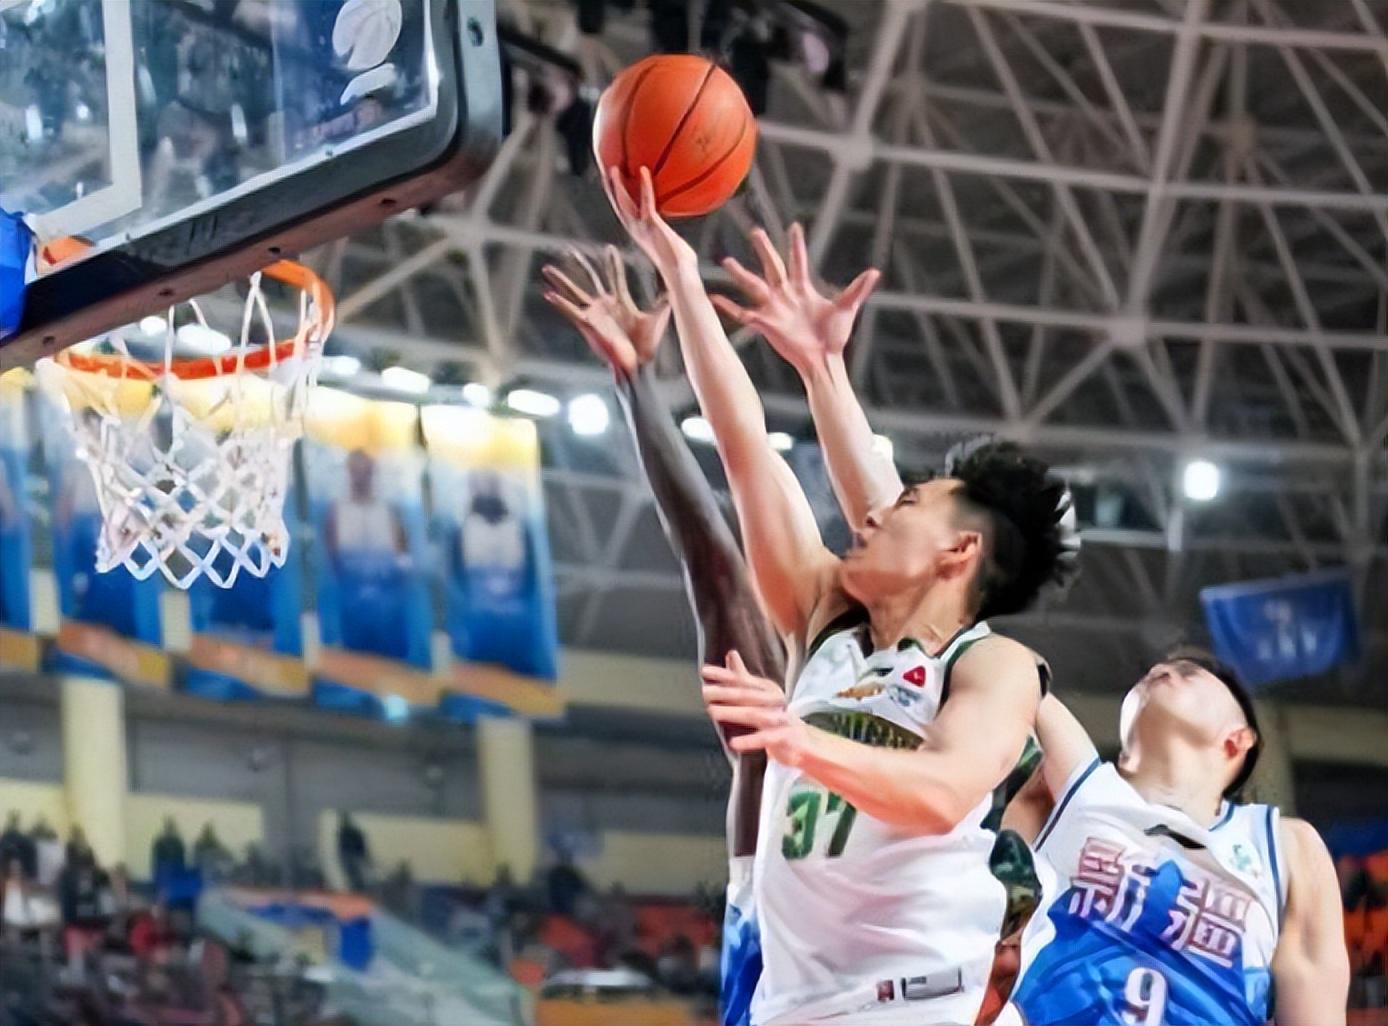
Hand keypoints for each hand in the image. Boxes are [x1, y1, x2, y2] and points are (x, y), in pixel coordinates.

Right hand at [542, 246, 669, 375]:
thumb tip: (676, 291)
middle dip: (581, 264)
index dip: (612, 263)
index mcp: (621, 302)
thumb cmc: (647, 345)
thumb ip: (664, 302)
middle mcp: (605, 305)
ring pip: (574, 291)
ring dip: (561, 280)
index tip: (609, 248)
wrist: (638, 364)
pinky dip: (559, 303)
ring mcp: (594, 314)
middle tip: (570, 250)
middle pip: (590, 278)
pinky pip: (571, 311)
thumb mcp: (658, 317)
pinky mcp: (588, 324)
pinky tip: (548, 294)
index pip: (614, 276)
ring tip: (547, 268)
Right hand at [601, 165, 697, 275]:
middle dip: (610, 189)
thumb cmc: (681, 261)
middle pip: (618, 206)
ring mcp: (642, 227)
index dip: (616, 198)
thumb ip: (667, 232)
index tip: (610, 184)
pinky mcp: (652, 224)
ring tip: (613, 168)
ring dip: (618, 186)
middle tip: (604, 171)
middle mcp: (636, 230)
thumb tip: (674, 230)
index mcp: (639, 233)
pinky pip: (646, 200)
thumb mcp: (670, 241)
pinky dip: (645, 185)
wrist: (681, 272)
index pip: (623, 212)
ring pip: (625, 203)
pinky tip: (644, 170)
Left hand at [702, 651, 809, 767]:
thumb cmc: (780, 720)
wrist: (810, 744)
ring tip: (713, 712)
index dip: (724, 675)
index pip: (744, 680)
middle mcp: (776, 701)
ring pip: (756, 714)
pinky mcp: (788, 738)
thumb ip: (744, 678)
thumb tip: (731, 653)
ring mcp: (783, 719)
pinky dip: (750, 740)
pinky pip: (767, 738)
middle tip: (705, 692)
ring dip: (733, 713)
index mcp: (769, 690)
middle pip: (748, 695)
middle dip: (725, 693)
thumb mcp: (762, 697)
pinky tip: (733, 743)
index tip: (704, 671)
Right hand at [711, 223, 879, 374]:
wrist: (823, 360)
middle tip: (755, 231)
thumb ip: (857, 289)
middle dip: (764, 248)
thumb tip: (874, 272)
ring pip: (753, 285)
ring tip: (725, 261)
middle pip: (772, 265)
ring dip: (739, 273)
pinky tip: (713, 298)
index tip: (794, 226)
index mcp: (803, 289)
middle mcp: (785, 295)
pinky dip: (728, 307)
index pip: (798, 260)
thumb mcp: (847, 308)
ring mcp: (773, 308)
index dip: (796, 244)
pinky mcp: (765, 323)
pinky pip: (743, 313)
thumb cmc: (835, 337)